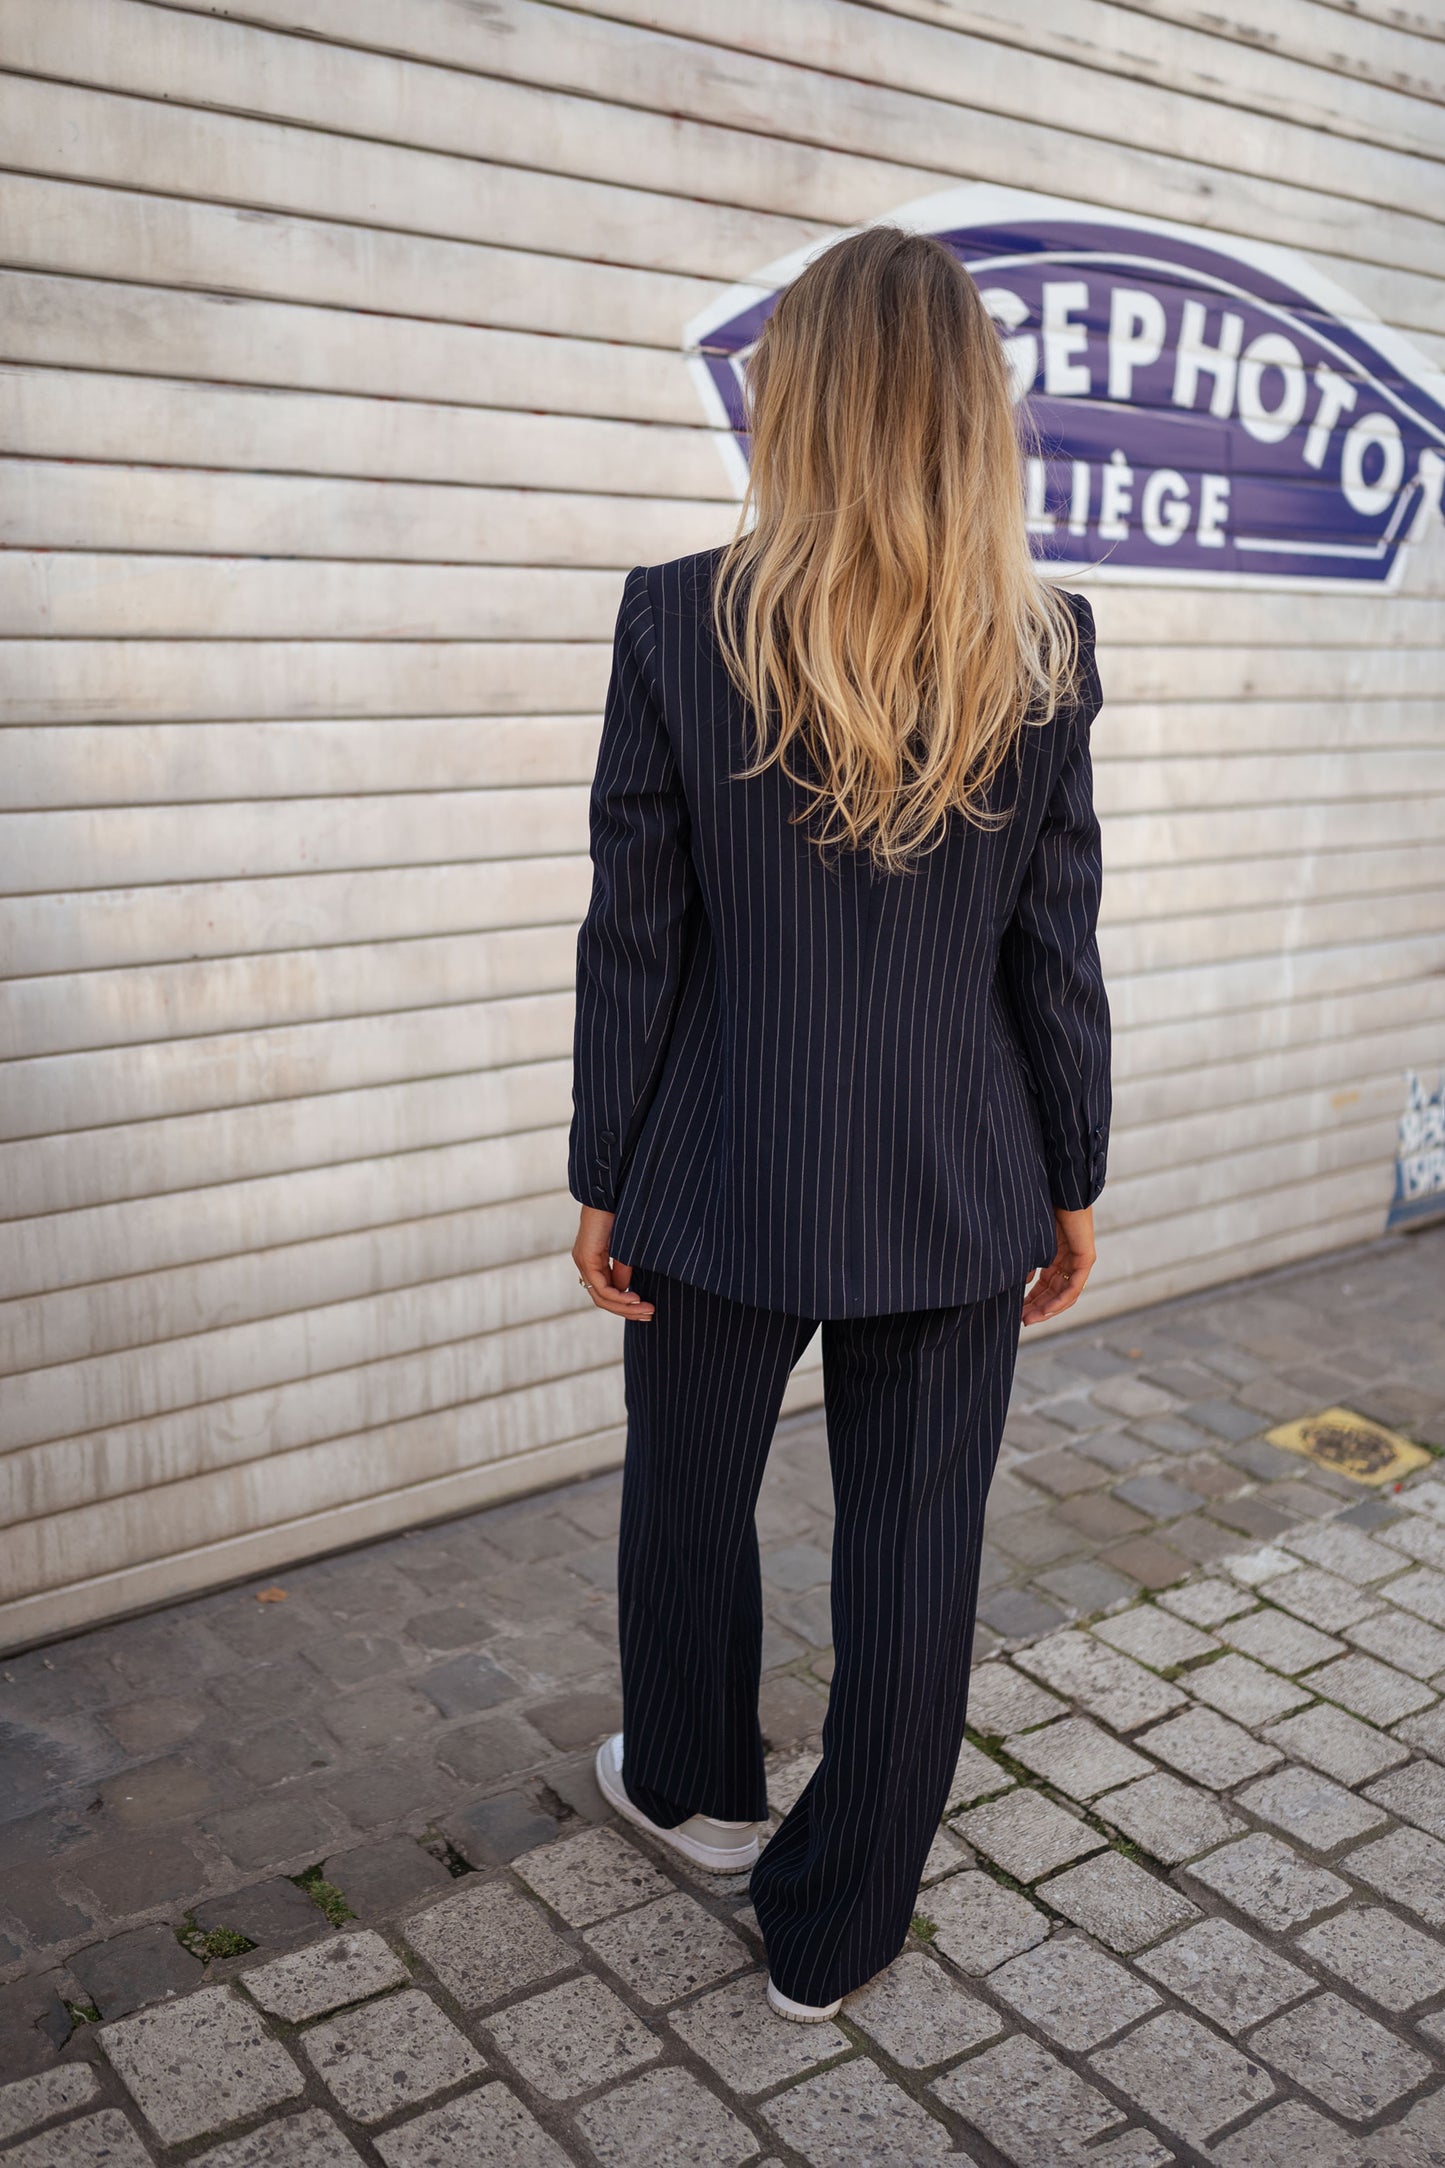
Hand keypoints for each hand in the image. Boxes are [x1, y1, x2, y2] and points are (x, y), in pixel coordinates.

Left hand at [573, 1206, 654, 1320]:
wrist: (609, 1191)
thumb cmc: (619, 1212)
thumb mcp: (626, 1247)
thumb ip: (624, 1268)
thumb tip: (626, 1290)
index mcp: (593, 1261)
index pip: (606, 1293)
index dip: (626, 1305)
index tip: (647, 1308)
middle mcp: (585, 1264)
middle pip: (603, 1300)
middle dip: (628, 1311)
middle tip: (649, 1315)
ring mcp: (584, 1262)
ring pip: (602, 1297)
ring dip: (625, 1307)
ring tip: (646, 1309)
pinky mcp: (586, 1257)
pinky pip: (601, 1287)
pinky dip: (619, 1296)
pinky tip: (635, 1297)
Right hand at [1021, 1206, 1094, 1325]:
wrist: (1061, 1189)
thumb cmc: (1044, 1206)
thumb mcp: (1032, 1240)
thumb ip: (1028, 1261)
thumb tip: (1019, 1283)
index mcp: (1055, 1256)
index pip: (1045, 1286)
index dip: (1032, 1300)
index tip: (1017, 1311)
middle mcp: (1067, 1261)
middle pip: (1054, 1293)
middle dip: (1038, 1308)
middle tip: (1022, 1321)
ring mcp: (1078, 1260)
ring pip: (1065, 1294)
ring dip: (1048, 1309)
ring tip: (1031, 1319)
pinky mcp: (1085, 1258)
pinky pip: (1074, 1286)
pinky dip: (1061, 1300)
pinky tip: (1047, 1309)